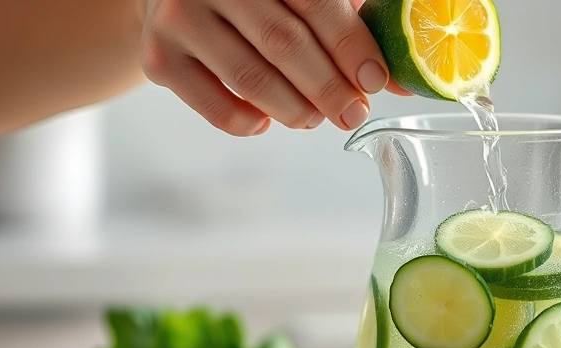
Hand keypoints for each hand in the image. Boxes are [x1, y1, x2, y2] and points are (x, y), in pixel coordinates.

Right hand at [138, 0, 409, 135]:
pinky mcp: (158, 58)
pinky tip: (269, 120)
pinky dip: (251, 122)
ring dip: (296, 110)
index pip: (314, 1)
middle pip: (284, 43)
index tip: (375, 80)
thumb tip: (402, 82)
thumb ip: (350, 24)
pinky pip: (217, 107)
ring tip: (316, 119)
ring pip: (252, 79)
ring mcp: (177, 17)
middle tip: (353, 113)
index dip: (350, 43)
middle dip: (329, 87)